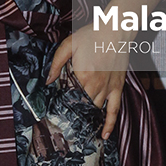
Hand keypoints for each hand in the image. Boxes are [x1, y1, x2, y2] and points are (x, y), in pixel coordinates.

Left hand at [46, 23, 130, 138]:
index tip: (54, 112)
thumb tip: (48, 80)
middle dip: (73, 113)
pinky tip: (104, 135)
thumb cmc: (92, 35)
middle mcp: (95, 86)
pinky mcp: (118, 88)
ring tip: (79, 129)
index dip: (61, 104)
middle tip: (65, 123)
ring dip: (87, 118)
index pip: (69, 96)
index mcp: (81, 75)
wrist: (115, 31)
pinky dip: (109, 124)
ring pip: (95, 110)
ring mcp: (108, 89)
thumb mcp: (68, 44)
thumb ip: (56, 63)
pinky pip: (114, 111)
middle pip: (81, 105)